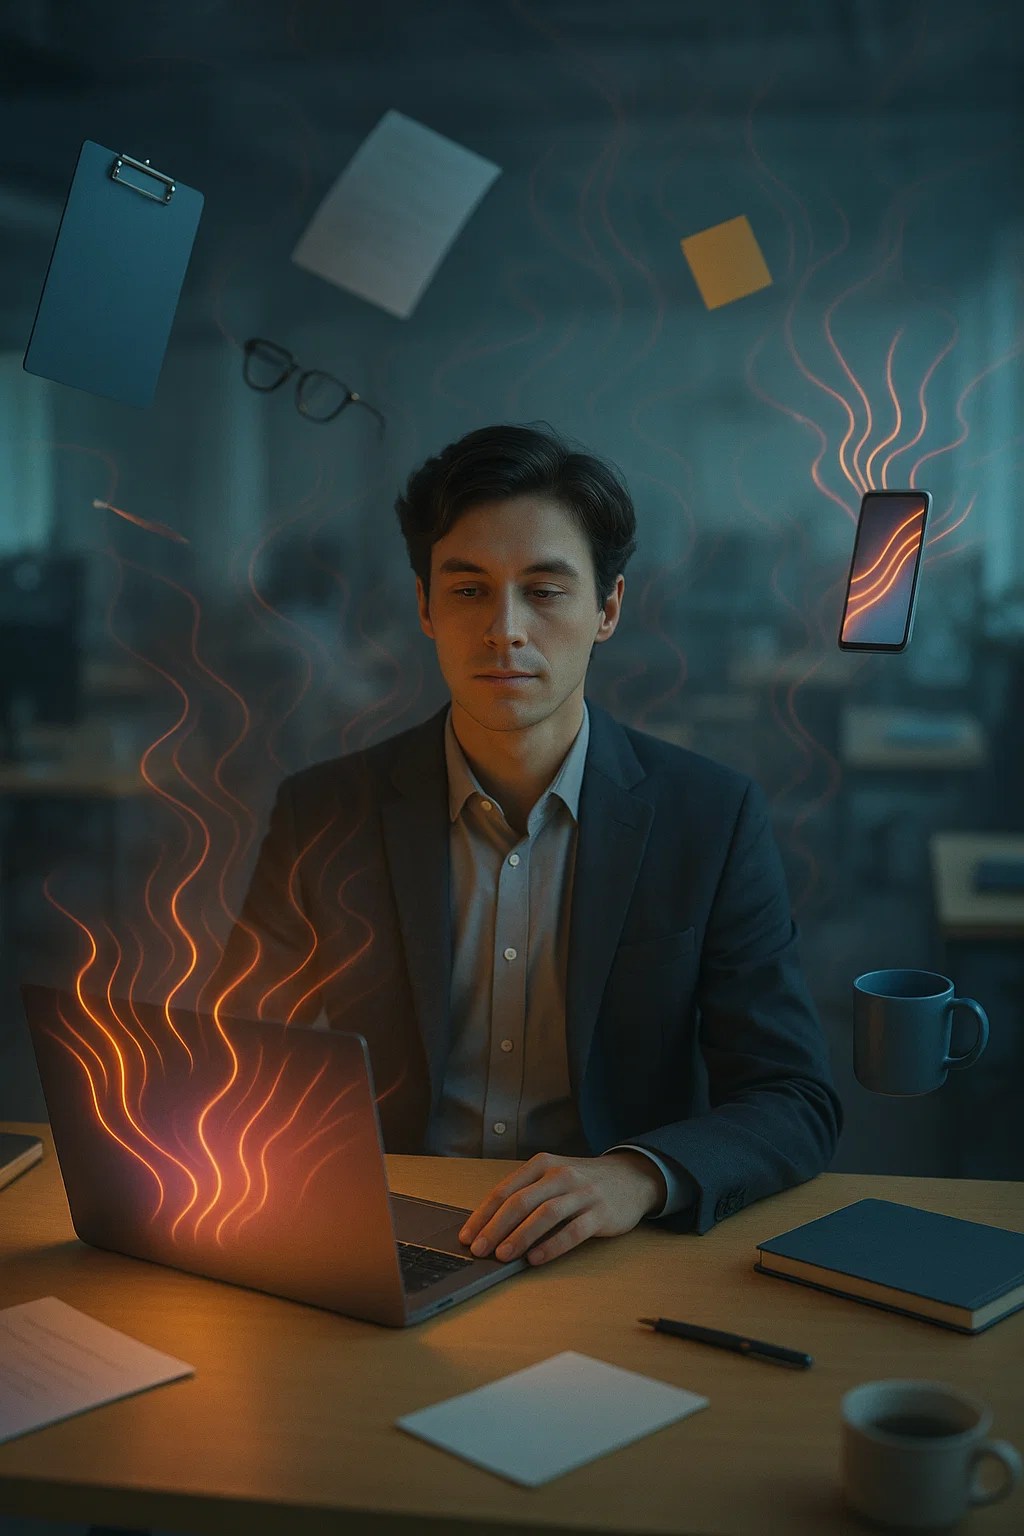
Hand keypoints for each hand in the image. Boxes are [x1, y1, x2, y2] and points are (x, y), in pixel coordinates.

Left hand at [457, 1150, 666, 1267]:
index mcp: (542, 1165)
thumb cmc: (582, 1183)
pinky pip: (573, 1230)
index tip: (466, 1236)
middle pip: (521, 1201)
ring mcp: (582, 1192)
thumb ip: (527, 1195)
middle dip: (495, 1228)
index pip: (505, 1190)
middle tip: (479, 1250)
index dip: (483, 1215)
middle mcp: (560, 1175)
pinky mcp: (601, 1212)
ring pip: (545, 1214)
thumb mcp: (553, 1177)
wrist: (631, 1178)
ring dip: (520, 1236)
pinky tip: (536, 1259)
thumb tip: (490, 1228)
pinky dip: (552, 1245)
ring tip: (503, 1256)